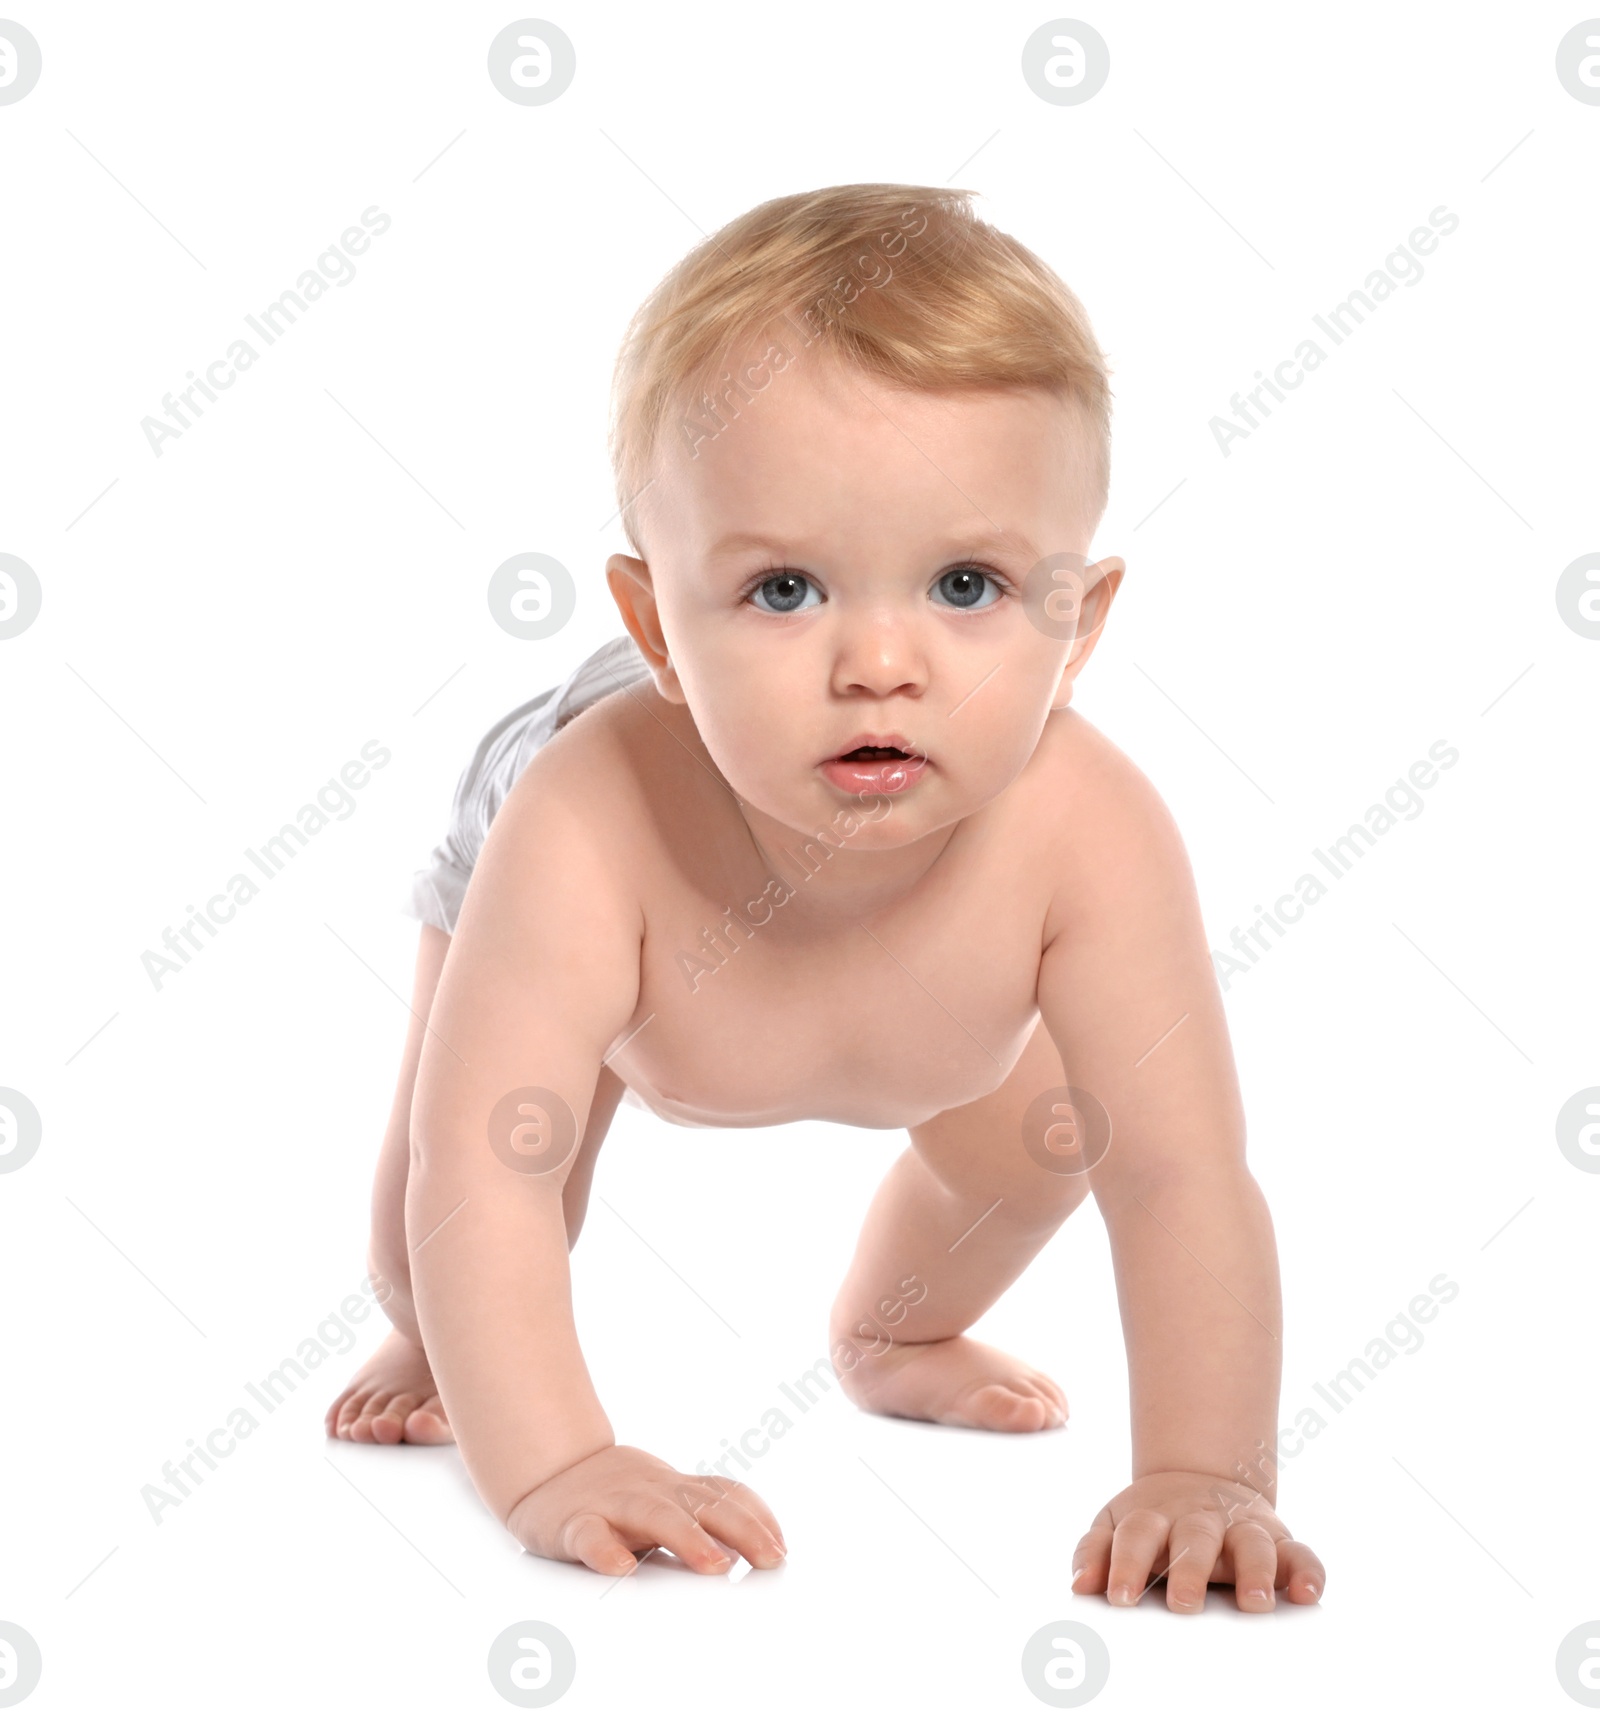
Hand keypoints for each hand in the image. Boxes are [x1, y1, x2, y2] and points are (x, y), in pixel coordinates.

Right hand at [504, 1444, 787, 1576]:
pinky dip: (606, 1550)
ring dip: (689, 1538)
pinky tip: (621, 1567)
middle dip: (743, 1531)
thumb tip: (765, 1549)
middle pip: (704, 1506)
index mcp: (678, 1491)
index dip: (757, 1518)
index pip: (727, 1495)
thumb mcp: (669, 1501)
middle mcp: (654, 1493)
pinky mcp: (576, 1523)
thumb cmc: (623, 1496)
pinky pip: (592, 1535)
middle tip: (770, 1559)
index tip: (782, 1547)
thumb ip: (708, 1518)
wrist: (553, 1470)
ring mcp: (616, 1505)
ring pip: (656, 1517)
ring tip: (716, 1564)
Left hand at [1071, 1471, 1323, 1611]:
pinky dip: (1308, 1572)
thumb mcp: (1117, 1524)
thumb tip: (1079, 1585)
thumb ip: (1095, 1551)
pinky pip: (1301, 1553)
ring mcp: (1242, 1526)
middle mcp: (1201, 1519)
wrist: (1201, 1480)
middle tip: (1184, 1605)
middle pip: (1194, 1538)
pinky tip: (1308, 1595)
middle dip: (1189, 1570)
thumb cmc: (1154, 1521)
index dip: (1127, 1564)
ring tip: (1255, 1603)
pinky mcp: (1279, 1539)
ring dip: (1255, 1571)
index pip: (1137, 1535)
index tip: (1119, 1597)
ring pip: (1251, 1542)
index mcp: (1156, 1515)